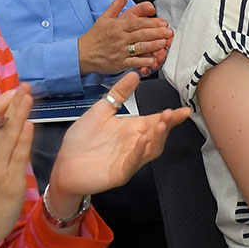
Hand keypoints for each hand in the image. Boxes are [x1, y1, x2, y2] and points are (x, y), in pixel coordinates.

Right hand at [0, 86, 37, 247]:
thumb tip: (4, 119)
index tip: (10, 93)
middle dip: (12, 102)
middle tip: (24, 86)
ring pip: (9, 135)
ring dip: (20, 113)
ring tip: (29, 96)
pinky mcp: (11, 181)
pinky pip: (19, 155)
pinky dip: (24, 138)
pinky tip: (30, 124)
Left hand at [49, 71, 190, 202]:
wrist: (65, 163)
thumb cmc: (82, 140)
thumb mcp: (101, 110)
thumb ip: (118, 94)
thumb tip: (133, 75)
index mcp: (132, 128)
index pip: (156, 120)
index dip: (171, 116)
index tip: (184, 109)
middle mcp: (134, 143)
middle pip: (158, 134)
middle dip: (168, 124)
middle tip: (174, 114)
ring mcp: (129, 159)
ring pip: (151, 149)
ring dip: (158, 137)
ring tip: (162, 124)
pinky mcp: (120, 172)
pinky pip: (133, 162)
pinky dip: (138, 152)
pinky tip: (142, 140)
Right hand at [76, 0, 173, 74]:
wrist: (82, 54)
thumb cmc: (95, 36)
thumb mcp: (104, 17)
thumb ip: (117, 4)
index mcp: (118, 25)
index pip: (138, 22)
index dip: (152, 22)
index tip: (163, 22)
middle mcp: (119, 38)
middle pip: (142, 34)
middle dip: (157, 33)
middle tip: (169, 32)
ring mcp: (120, 51)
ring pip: (140, 47)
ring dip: (153, 45)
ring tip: (164, 43)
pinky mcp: (119, 64)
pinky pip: (133, 62)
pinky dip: (143, 62)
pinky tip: (152, 60)